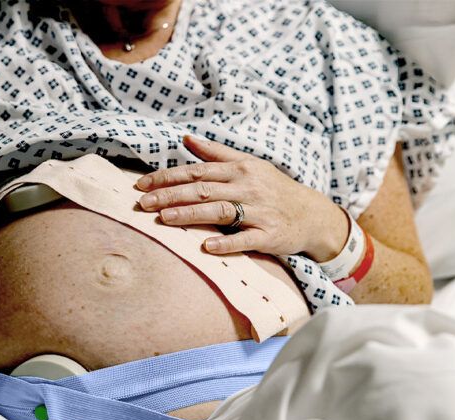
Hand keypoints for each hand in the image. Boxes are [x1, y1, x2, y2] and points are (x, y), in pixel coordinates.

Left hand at [136, 135, 348, 259]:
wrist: (312, 214)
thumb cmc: (275, 188)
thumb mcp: (250, 165)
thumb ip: (217, 154)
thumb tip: (186, 138)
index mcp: (240, 169)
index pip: (197, 170)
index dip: (168, 177)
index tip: (142, 184)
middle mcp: (248, 188)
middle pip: (203, 190)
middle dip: (171, 195)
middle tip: (143, 203)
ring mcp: (259, 212)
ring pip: (220, 211)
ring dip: (191, 215)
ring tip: (164, 218)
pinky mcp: (269, 235)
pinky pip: (245, 240)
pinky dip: (226, 243)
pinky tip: (206, 246)